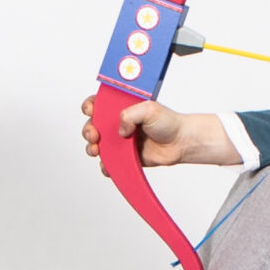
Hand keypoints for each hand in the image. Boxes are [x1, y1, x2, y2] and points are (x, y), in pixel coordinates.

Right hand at [80, 96, 242, 167]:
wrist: (180, 142)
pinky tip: (108, 165)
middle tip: (95, 134)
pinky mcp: (125, 157)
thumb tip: (120, 130)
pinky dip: (105, 165)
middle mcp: (118, 123)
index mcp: (121, 107)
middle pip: (93, 125)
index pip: (98, 103)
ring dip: (92, 147)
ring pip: (97, 145)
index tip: (92, 110)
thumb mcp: (149, 109)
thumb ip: (130, 115)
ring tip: (97, 149)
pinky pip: (109, 163)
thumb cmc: (168, 122)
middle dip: (88, 130)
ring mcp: (120, 141)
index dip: (90, 106)